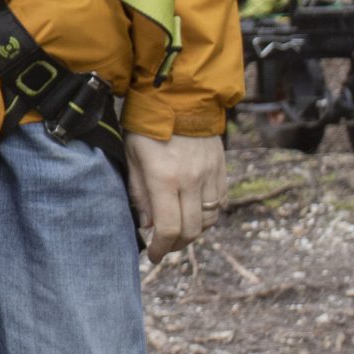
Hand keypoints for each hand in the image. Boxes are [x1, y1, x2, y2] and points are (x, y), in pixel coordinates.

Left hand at [125, 131, 226, 262]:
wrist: (180, 99)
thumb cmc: (146, 127)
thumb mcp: (131, 157)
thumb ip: (139, 193)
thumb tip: (147, 225)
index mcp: (164, 179)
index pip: (168, 228)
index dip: (161, 248)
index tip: (153, 255)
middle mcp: (191, 181)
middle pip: (191, 231)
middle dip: (176, 245)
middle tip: (164, 247)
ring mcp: (210, 177)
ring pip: (208, 221)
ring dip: (193, 233)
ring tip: (177, 232)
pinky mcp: (221, 171)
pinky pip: (219, 205)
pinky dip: (207, 216)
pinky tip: (193, 214)